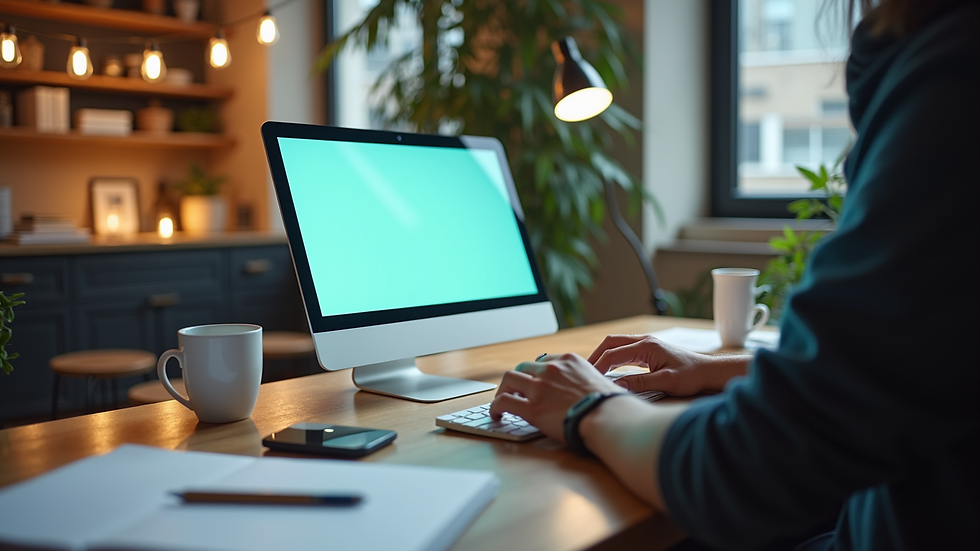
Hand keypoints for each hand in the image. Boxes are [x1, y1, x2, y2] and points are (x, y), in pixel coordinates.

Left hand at [489, 353, 624, 442]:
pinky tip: (496, 414)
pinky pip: (504, 402)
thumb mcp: (601, 381)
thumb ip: (588, 381)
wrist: (608, 417)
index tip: (534, 382)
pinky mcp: (532, 408)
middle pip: (523, 367)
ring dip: (503, 390)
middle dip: (517, 379)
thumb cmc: (611, 405)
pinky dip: (496, 407)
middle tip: (515, 391)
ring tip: (502, 400)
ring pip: (509, 379)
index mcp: (569, 361)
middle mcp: (551, 370)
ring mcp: (539, 387)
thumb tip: (592, 392)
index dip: (536, 374)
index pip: (544, 362)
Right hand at [588, 334, 748, 395]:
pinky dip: (612, 357)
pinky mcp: (648, 350)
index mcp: (646, 346)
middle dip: (595, 356)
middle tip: (583, 371)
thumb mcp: (665, 382)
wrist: (708, 371)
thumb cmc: (691, 376)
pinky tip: (608, 369)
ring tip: (592, 370)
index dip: (598, 366)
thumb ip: (640, 383)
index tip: (588, 378)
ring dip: (603, 355)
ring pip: (616, 344)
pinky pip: (624, 350)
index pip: (613, 354)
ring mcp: (646, 343)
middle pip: (610, 342)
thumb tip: (616, 386)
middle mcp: (644, 341)